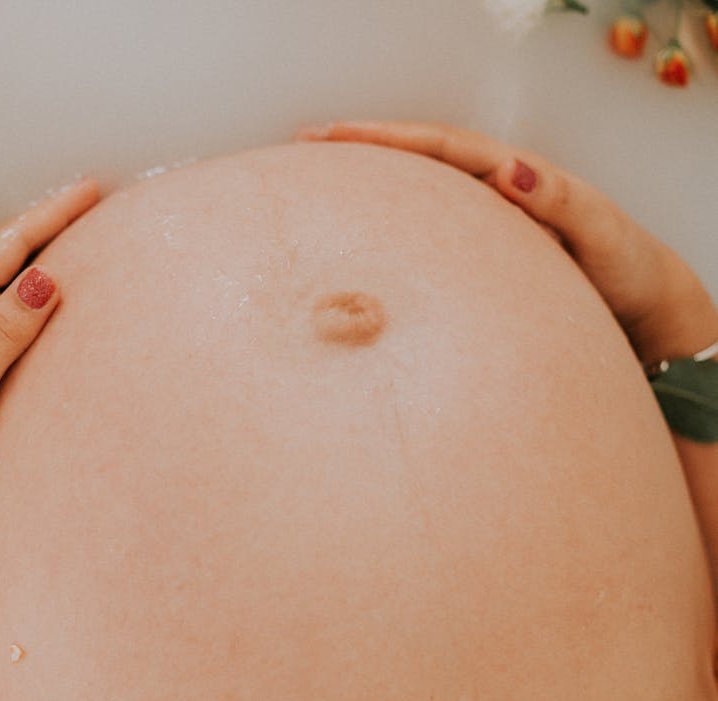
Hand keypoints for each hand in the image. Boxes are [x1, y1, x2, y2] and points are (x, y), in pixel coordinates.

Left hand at [0, 178, 100, 531]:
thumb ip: (2, 332)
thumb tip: (45, 277)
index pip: (9, 245)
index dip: (52, 214)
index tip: (92, 189)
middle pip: (4, 251)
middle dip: (49, 222)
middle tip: (92, 200)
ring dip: (36, 250)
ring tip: (73, 235)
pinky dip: (24, 287)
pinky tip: (35, 297)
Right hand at [297, 120, 717, 367]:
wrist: (645, 314)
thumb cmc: (626, 273)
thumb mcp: (601, 235)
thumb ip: (559, 202)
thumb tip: (512, 170)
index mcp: (518, 179)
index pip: (442, 147)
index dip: (388, 138)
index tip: (335, 136)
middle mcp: (494, 193)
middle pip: (419, 159)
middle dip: (362, 147)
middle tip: (304, 143)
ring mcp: (483, 224)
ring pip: (417, 192)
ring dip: (369, 181)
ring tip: (317, 179)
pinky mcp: (479, 257)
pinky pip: (425, 231)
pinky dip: (388, 222)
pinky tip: (357, 235)